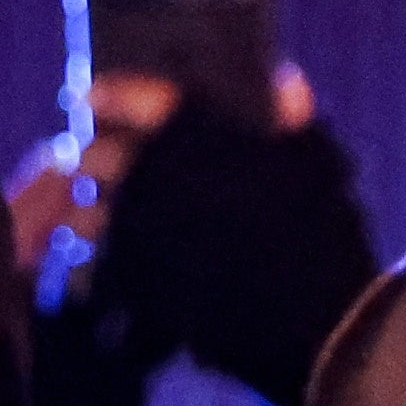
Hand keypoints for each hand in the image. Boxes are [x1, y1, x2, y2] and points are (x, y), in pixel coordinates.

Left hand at [9, 63, 319, 273]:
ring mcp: (132, 232)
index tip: (91, 96)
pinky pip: (89, 270)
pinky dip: (92, 268)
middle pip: (93, 156)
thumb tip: (285, 83)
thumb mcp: (317, 164)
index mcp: (192, 131)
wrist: (314, 322)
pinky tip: (105, 270)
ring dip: (86, 215)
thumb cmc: (322, 234)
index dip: (108, 94)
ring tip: (95, 219)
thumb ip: (292, 120)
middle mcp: (150, 174)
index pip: (130, 97)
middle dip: (91, 158)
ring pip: (83, 215)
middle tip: (90, 161)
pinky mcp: (127, 286)